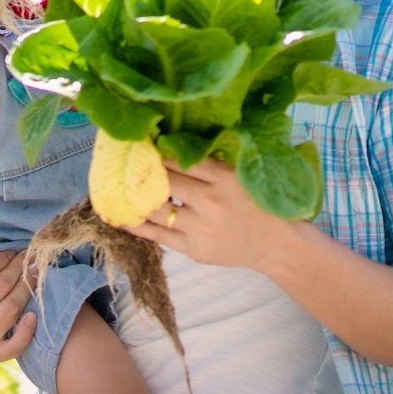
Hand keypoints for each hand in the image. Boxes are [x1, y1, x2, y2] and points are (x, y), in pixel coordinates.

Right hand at [0, 240, 36, 361]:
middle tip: (27, 256)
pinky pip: (14, 346)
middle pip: (1, 288)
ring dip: (27, 287)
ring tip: (34, 272)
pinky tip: (33, 314)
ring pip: (11, 309)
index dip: (1, 259)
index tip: (11, 251)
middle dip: (17, 268)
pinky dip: (26, 332)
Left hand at [125, 159, 292, 271]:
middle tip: (123, 162)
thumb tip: (172, 144)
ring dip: (134, 197)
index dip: (157, 151)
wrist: (277, 244)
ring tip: (116, 187)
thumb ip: (211, 162)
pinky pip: (157, 235)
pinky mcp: (194, 249)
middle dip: (142, 171)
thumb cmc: (257, 203)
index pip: (181, 159)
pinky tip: (119, 216)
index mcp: (224, 177)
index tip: (140, 143)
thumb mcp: (239, 175)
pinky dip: (136, 224)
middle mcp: (210, 201)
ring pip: (156, 209)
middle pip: (165, 182)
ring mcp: (200, 228)